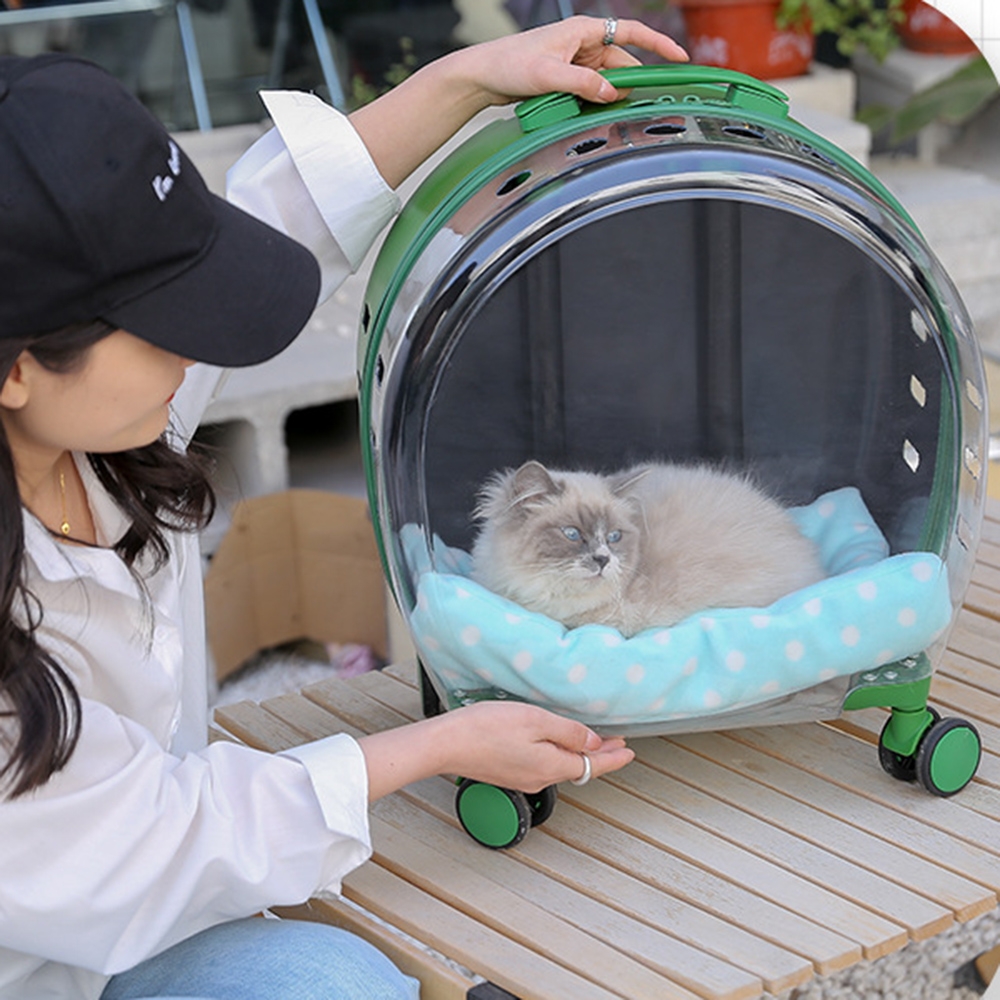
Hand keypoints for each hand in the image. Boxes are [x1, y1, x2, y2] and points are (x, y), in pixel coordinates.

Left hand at [350, 15, 687, 188]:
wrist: (483, 76)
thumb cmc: (509, 65)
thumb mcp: (548, 74)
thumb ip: (582, 84)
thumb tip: (611, 93)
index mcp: (582, 31)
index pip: (630, 33)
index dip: (657, 45)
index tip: (679, 59)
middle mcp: (582, 44)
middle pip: (621, 65)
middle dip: (632, 85)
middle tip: (647, 107)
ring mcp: (575, 63)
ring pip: (606, 82)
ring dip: (610, 99)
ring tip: (615, 117)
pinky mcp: (567, 80)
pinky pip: (591, 93)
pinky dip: (596, 104)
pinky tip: (593, 117)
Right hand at [358, 700, 633, 800]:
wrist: (445, 744)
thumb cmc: (486, 728)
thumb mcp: (534, 720)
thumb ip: (567, 732)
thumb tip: (593, 743)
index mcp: (550, 766)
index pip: (592, 765)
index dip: (614, 759)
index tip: (630, 752)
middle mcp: (539, 777)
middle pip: (578, 767)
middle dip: (600, 755)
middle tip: (618, 743)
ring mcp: (522, 777)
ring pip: (560, 766)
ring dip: (579, 754)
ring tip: (592, 739)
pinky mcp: (508, 772)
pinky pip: (543, 764)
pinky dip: (558, 754)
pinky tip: (556, 742)